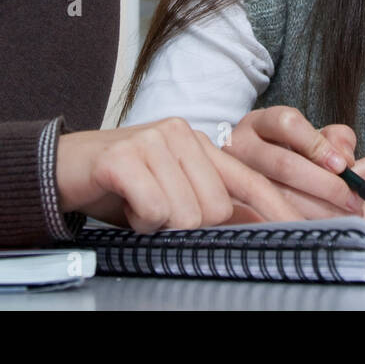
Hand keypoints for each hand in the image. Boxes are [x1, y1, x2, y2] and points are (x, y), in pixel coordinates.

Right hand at [56, 118, 301, 231]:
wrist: (63, 167)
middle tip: (157, 212)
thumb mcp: (172, 190)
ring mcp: (152, 141)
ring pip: (185, 213)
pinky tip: (126, 204)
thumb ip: (211, 203)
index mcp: (198, 143)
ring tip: (139, 205)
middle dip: (186, 224)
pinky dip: (139, 219)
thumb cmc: (122, 185)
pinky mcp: (124, 156)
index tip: (301, 229)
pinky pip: (153, 209)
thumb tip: (256, 226)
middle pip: (214, 209)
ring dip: (158, 224)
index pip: (248, 179)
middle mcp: (181, 134)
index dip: (276, 208)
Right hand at [220, 106, 364, 219]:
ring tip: (343, 218)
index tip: (343, 165)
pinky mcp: (230, 206)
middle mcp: (239, 146)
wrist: (244, 174)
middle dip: (324, 185)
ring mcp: (229, 177)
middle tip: (352, 200)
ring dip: (316, 211)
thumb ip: (335, 139)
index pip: (287, 123)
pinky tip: (318, 230)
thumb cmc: (284, 154)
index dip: (317, 145)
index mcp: (259, 123)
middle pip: (283, 164)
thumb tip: (346, 158)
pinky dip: (296, 225)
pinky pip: (265, 220)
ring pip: (275, 196)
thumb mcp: (309, 138)